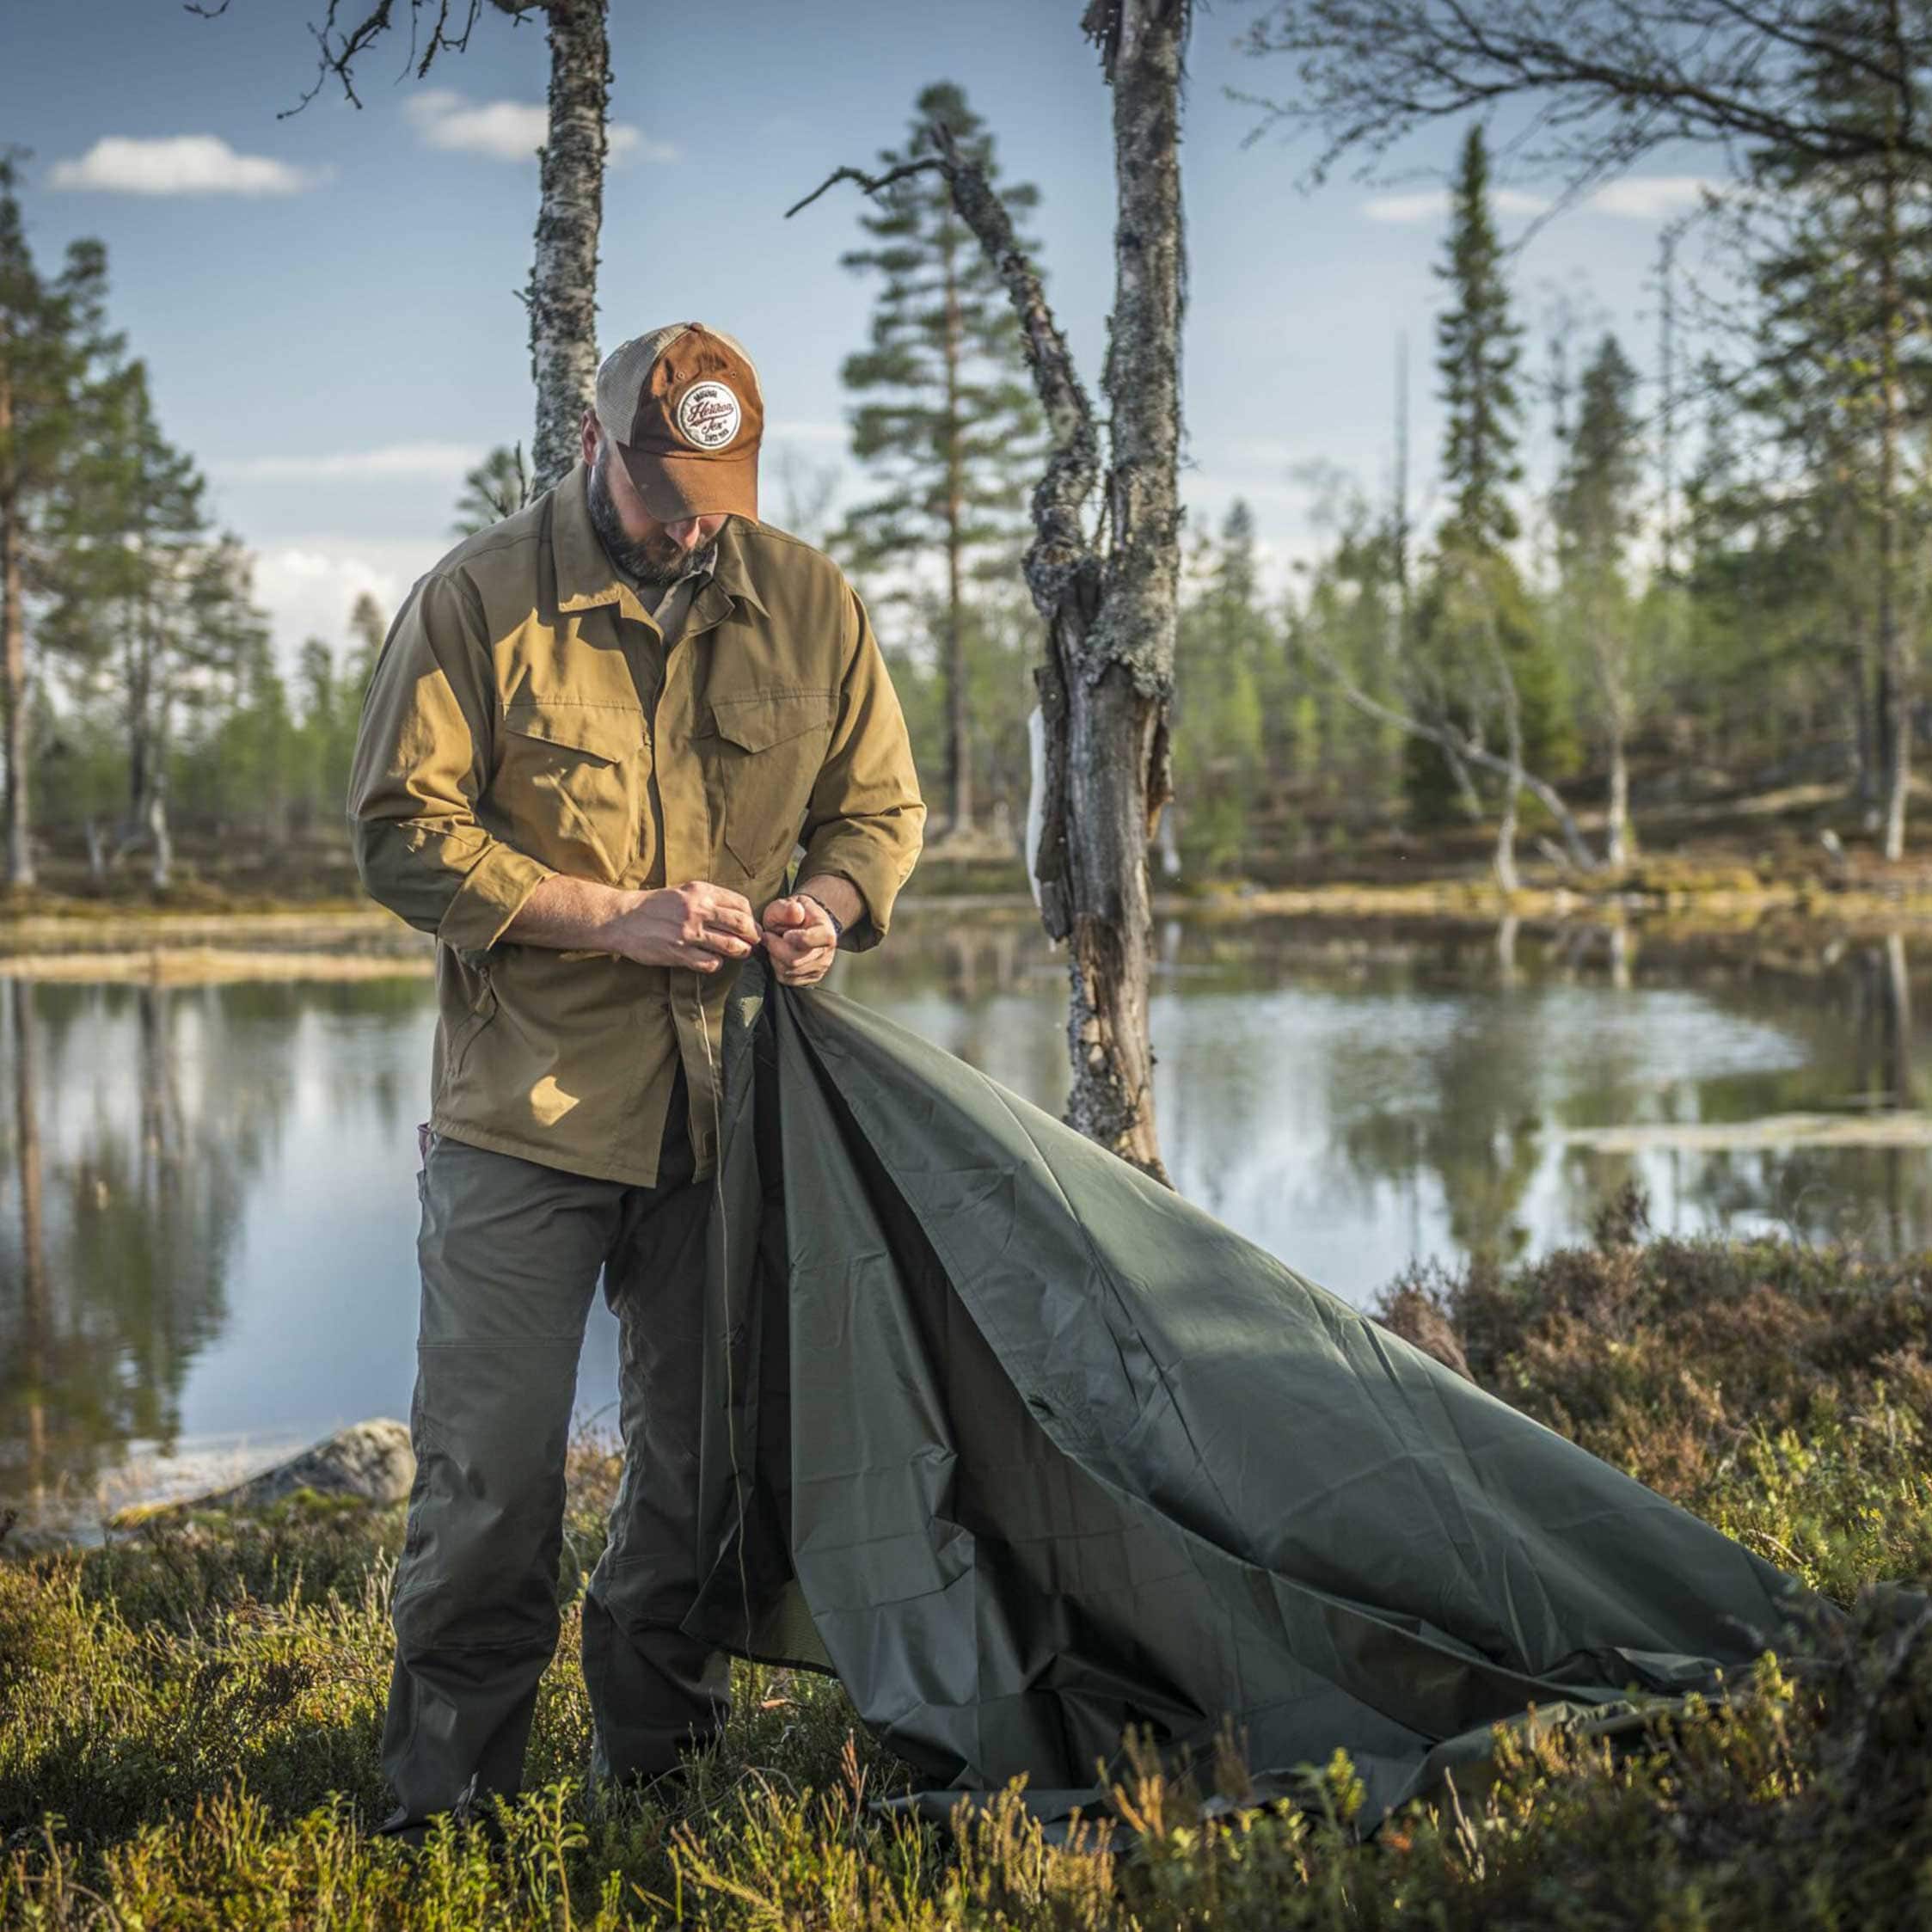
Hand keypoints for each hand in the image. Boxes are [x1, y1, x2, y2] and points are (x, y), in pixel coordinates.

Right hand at [603, 882, 761, 972]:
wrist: (623, 919)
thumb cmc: (655, 905)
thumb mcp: (684, 891)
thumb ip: (709, 898)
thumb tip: (739, 913)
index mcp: (700, 891)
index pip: (741, 904)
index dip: (751, 917)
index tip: (750, 925)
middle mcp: (698, 910)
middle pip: (742, 925)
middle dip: (753, 936)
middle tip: (753, 942)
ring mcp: (689, 933)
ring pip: (732, 946)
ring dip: (740, 951)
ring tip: (740, 952)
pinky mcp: (680, 953)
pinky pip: (711, 963)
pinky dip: (717, 964)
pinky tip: (712, 960)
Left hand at [761, 893, 837, 985]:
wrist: (806, 923)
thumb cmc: (796, 914)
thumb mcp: (789, 903)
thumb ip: (788, 908)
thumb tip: (795, 912)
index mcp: (825, 933)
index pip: (810, 941)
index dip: (793, 938)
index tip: (784, 933)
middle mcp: (826, 954)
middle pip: (794, 960)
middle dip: (775, 948)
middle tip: (769, 936)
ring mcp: (820, 968)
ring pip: (788, 971)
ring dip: (775, 957)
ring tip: (776, 943)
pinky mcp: (810, 978)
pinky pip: (786, 978)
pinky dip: (777, 967)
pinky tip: (780, 954)